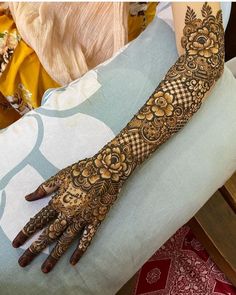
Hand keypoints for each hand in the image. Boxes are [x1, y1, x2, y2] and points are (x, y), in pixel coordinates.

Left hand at [12, 143, 133, 272]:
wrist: (107, 170)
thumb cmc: (84, 170)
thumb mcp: (61, 176)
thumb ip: (44, 188)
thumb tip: (28, 198)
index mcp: (58, 202)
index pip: (38, 220)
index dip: (26, 232)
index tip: (17, 243)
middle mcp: (68, 214)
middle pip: (49, 235)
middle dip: (35, 249)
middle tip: (23, 263)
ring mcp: (82, 219)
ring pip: (66, 240)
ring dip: (55, 255)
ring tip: (45, 269)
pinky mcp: (95, 221)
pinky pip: (87, 238)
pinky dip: (80, 250)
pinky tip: (73, 261)